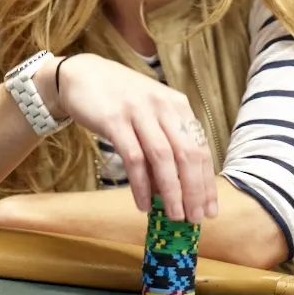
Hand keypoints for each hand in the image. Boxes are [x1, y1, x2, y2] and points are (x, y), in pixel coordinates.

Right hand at [53, 53, 216, 225]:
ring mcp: (139, 111)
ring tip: (174, 216)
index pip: (201, 147)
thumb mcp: (151, 113)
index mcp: (177, 105)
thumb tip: (177, 190)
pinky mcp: (114, 119)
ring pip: (163, 157)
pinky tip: (143, 205)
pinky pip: (133, 158)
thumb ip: (166, 143)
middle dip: (194, 190)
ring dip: (171, 191)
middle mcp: (162, 105)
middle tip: (195, 219)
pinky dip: (141, 185)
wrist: (83, 75)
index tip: (210, 209)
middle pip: (187, 153)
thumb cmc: (121, 99)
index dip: (207, 181)